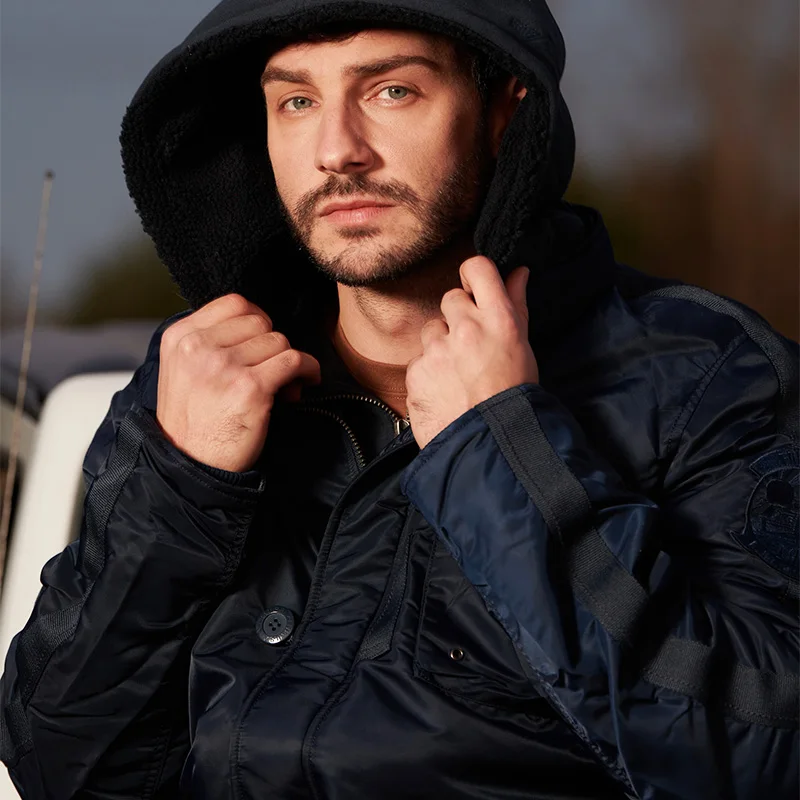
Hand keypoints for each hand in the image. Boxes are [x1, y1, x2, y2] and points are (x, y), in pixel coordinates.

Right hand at [157, 294, 320, 471]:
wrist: (190, 466)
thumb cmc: (193, 422)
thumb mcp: (182, 370)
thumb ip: (209, 342)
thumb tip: (260, 327)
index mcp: (180, 337)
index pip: (234, 303)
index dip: (257, 319)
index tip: (262, 342)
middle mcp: (198, 347)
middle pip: (260, 321)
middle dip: (272, 344)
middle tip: (271, 371)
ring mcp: (224, 366)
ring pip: (279, 341)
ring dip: (288, 361)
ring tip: (282, 385)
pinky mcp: (250, 389)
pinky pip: (294, 361)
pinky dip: (308, 369)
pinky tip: (305, 382)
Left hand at [406, 257, 537, 449]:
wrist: (489, 445)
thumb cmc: (513, 398)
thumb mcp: (523, 349)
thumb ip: (515, 306)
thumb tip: (518, 272)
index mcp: (498, 320)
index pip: (477, 268)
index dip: (473, 274)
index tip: (475, 288)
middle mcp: (465, 329)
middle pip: (450, 298)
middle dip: (458, 317)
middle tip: (472, 346)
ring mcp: (437, 350)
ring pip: (431, 330)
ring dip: (440, 345)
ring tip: (458, 374)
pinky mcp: (416, 372)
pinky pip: (419, 361)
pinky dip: (428, 373)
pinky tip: (444, 391)